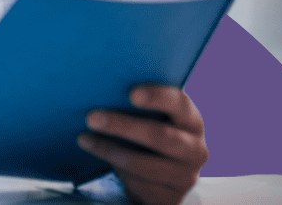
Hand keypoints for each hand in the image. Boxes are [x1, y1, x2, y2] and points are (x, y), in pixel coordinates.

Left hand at [78, 86, 208, 204]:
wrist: (162, 178)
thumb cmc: (150, 135)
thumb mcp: (153, 119)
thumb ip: (138, 106)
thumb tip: (101, 88)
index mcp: (192, 122)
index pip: (180, 105)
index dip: (158, 97)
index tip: (131, 94)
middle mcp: (196, 150)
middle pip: (160, 137)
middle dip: (123, 126)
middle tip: (92, 118)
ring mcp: (186, 177)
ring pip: (142, 164)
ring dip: (109, 151)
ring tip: (84, 139)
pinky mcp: (171, 199)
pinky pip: (138, 185)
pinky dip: (116, 172)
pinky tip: (101, 161)